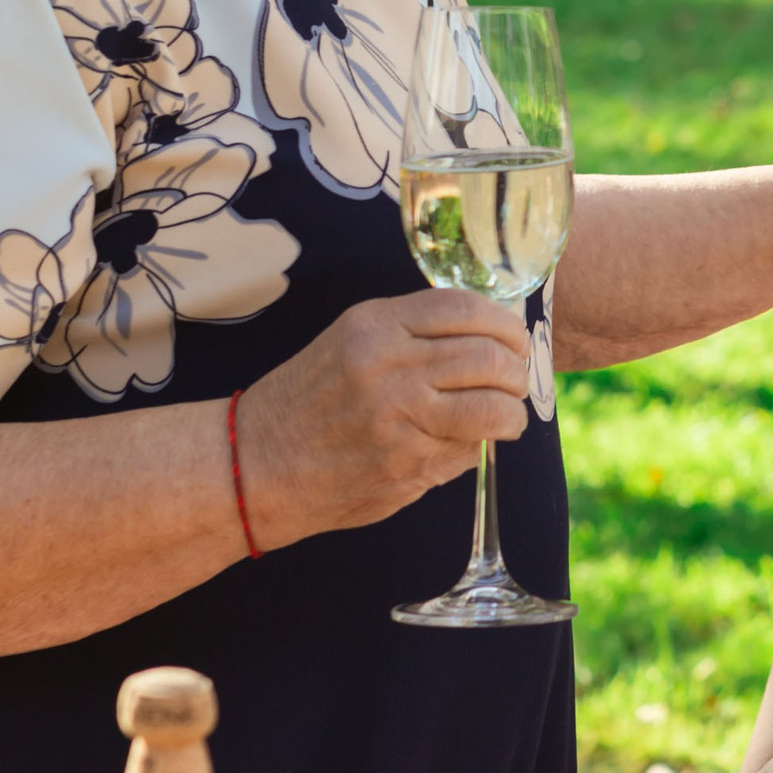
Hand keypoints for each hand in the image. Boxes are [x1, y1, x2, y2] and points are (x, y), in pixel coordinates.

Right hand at [238, 289, 532, 550]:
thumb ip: (413, 336)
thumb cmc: (307, 402)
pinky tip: (472, 443)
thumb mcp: (350, 343)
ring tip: (509, 417)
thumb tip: (490, 341)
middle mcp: (388, 363)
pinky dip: (481, 445)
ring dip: (513, 412)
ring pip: (492, 405)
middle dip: (517, 371)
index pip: (465, 308)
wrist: (254, 464)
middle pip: (489, 355)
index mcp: (375, 325)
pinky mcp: (405, 461)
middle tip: (518, 382)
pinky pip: (468, 447)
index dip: (504, 324)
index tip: (514, 339)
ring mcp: (398, 415)